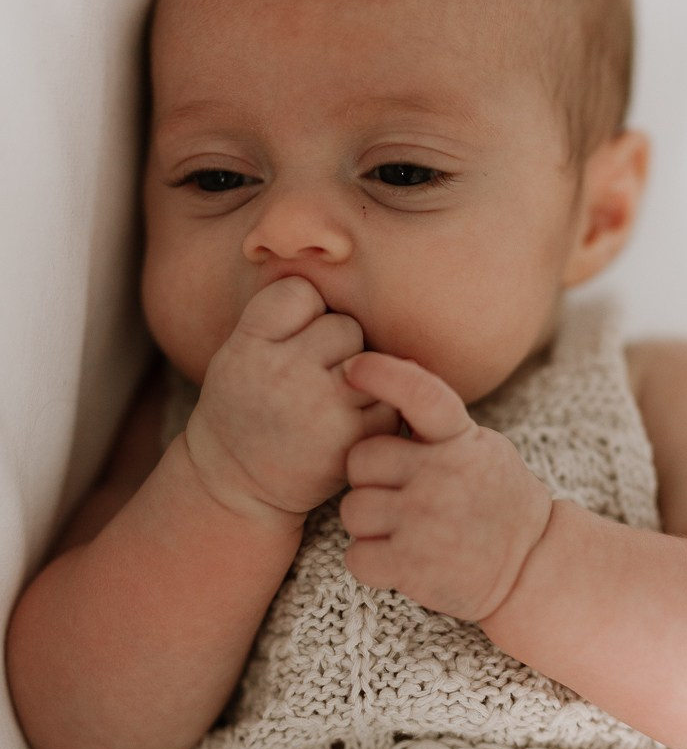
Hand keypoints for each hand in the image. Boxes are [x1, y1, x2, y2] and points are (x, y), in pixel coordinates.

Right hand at [183, 278, 398, 520]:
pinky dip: (376, 411)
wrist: (237, 486)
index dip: (302, 312)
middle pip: (343, 325)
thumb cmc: (246, 407)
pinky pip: (388, 401)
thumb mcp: (238, 352)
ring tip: (328, 403)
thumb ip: (278, 315)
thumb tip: (335, 261)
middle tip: (309, 380)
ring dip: (361, 378)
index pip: (300, 291)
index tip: (288, 341)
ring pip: (371, 360)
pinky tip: (347, 426)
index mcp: (248, 346)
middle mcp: (281, 373)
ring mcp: (319, 408)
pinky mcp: (350, 440)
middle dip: (335, 347)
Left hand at [339, 353, 553, 621]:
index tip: (353, 367)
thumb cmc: (493, 499)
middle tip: (397, 494)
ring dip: (368, 524)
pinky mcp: (414, 567)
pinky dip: (370, 562)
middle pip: (360, 460)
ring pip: (353, 511)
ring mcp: (426, 521)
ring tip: (403, 530)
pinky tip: (399, 560)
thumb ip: (437, 424)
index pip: (421, 394)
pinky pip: (356, 557)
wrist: (531, 564)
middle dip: (369, 478)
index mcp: (460, 439)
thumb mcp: (479, 447)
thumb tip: (386, 373)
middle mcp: (443, 475)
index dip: (384, 374)